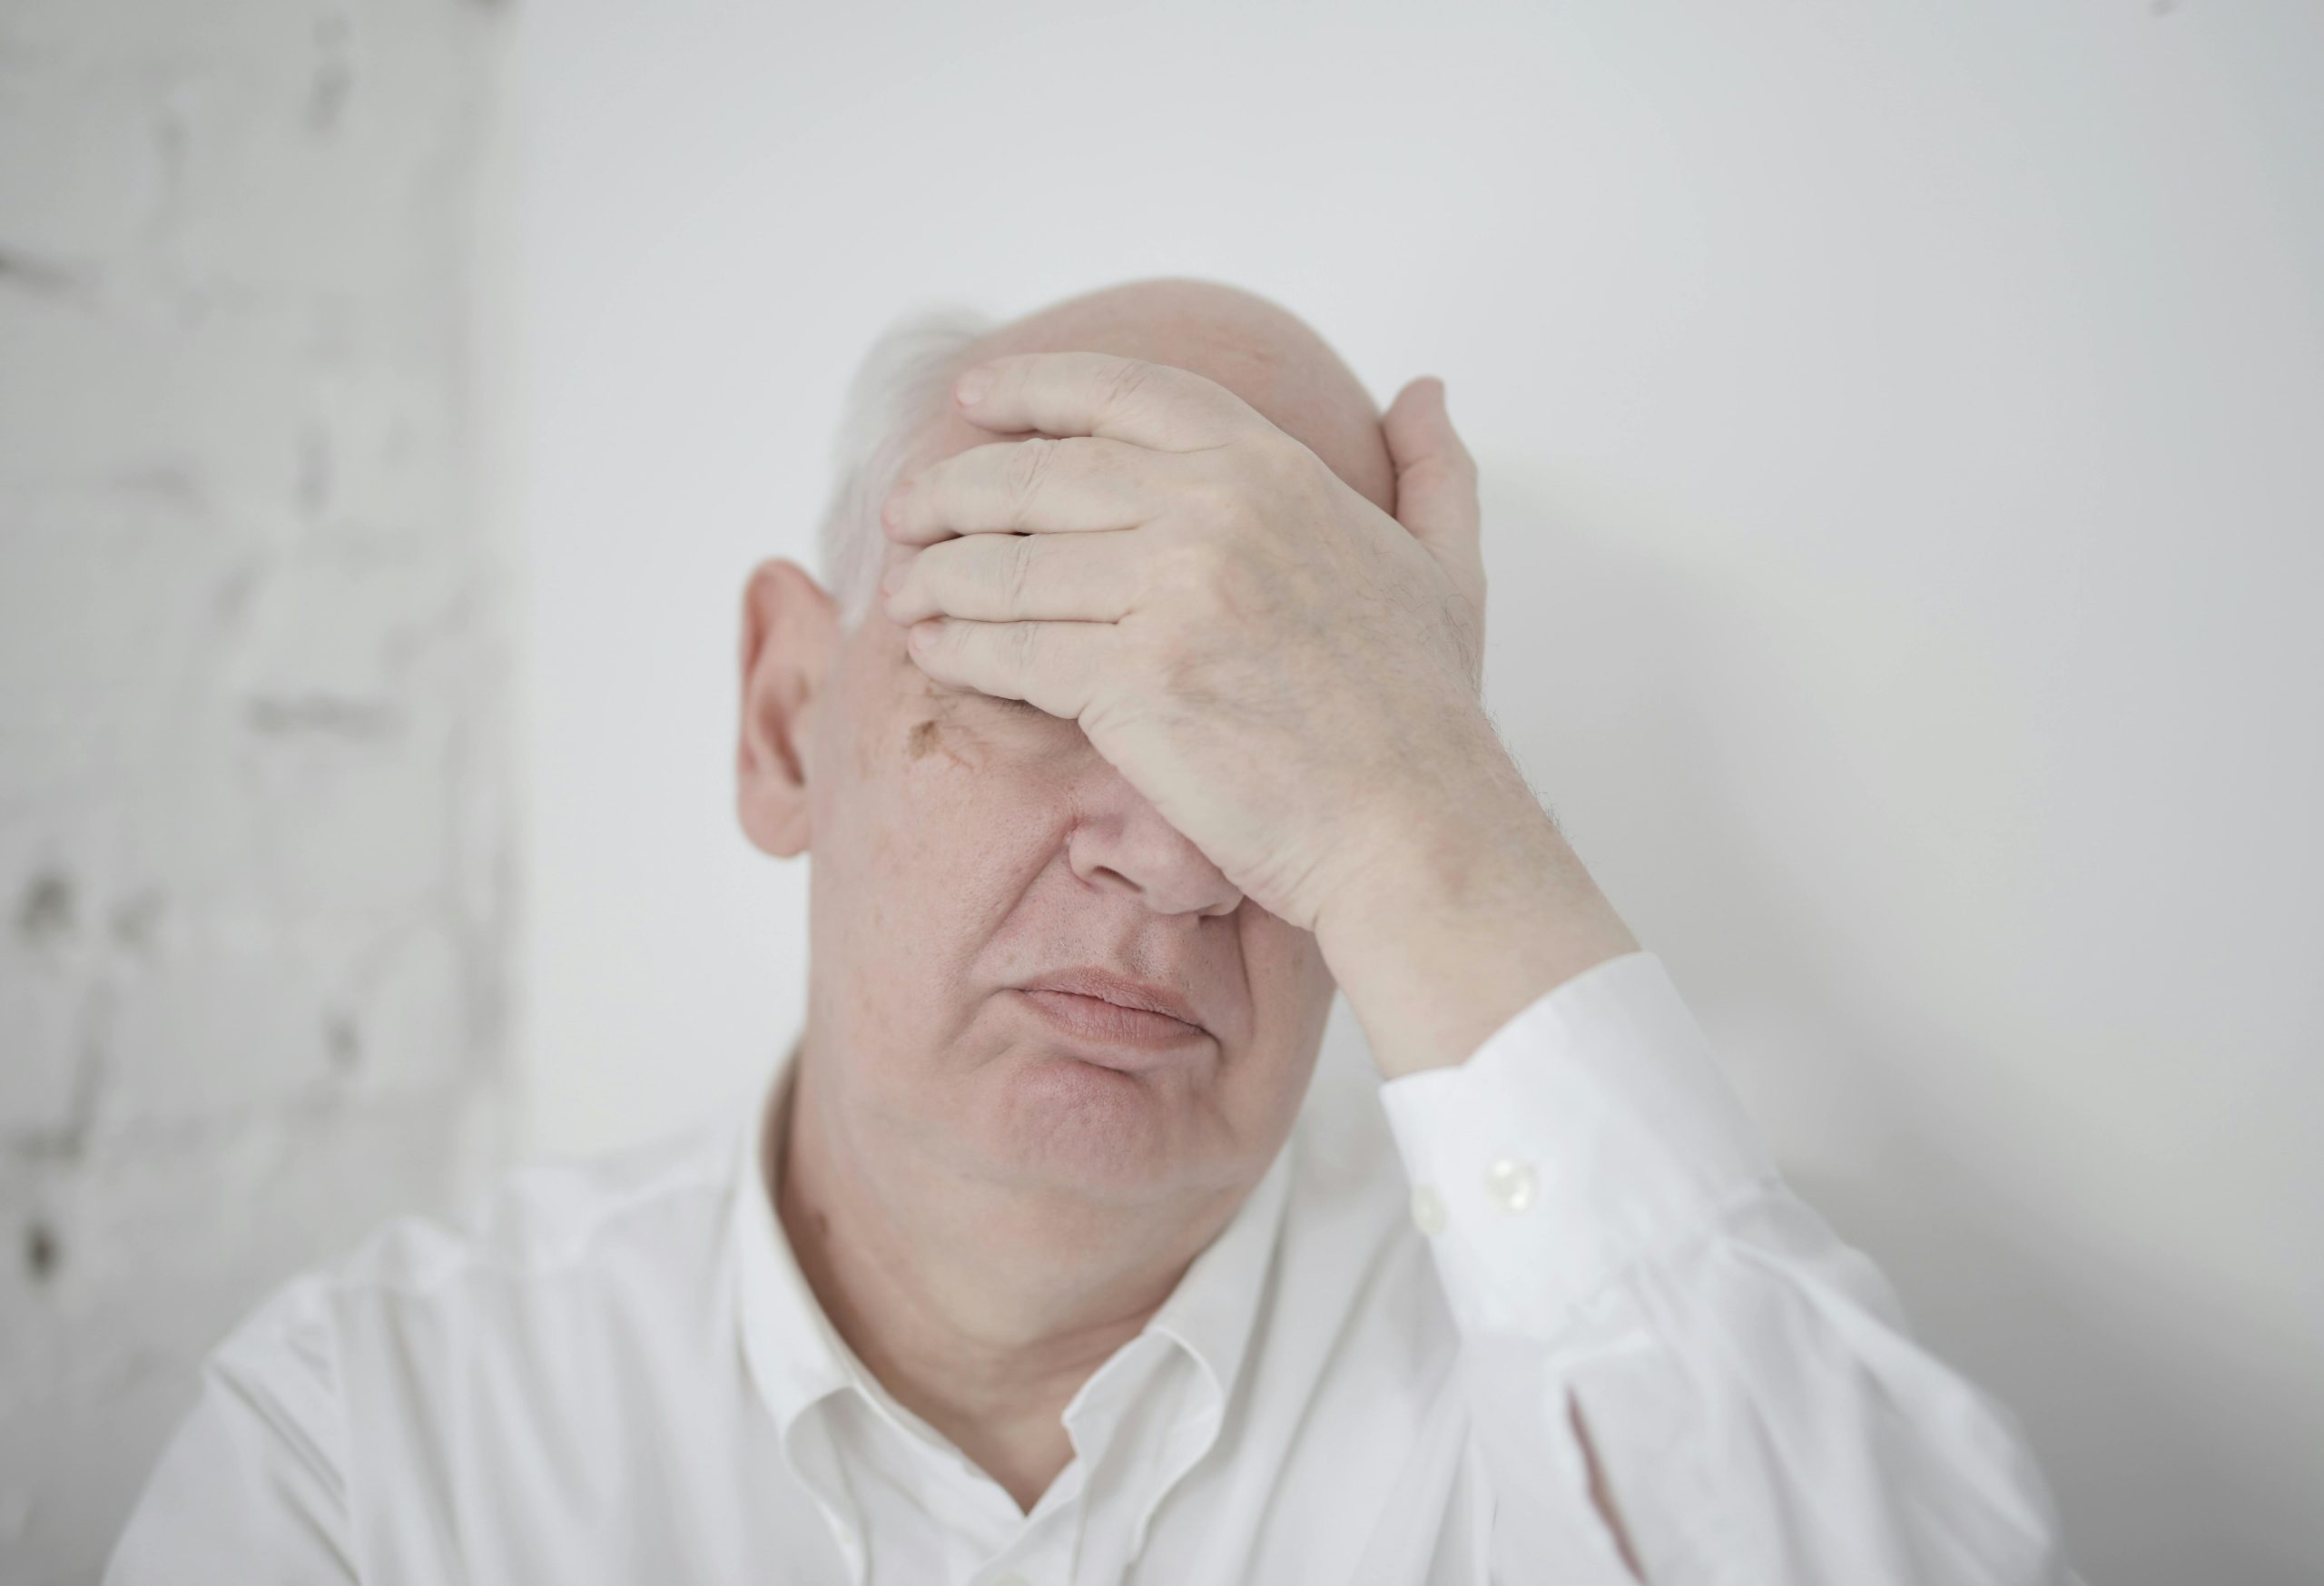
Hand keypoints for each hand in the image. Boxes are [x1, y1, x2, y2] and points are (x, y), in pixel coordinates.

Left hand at [879, 349, 1514, 935]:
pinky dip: (959, 647)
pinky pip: (1013, 650)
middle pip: (1042, 474)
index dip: (1035, 388)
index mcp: (1274, 468)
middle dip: (956, 488)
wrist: (1413, 828)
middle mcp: (1215, 511)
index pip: (1124, 393)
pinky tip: (933, 649)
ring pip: (1011, 564)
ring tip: (905, 587)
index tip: (974, 399)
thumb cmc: (1426, 711)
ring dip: (939, 574)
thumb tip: (1424, 390)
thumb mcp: (1447, 563)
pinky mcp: (1134, 683)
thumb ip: (1432, 467)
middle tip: (908, 510)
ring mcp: (1172, 594)